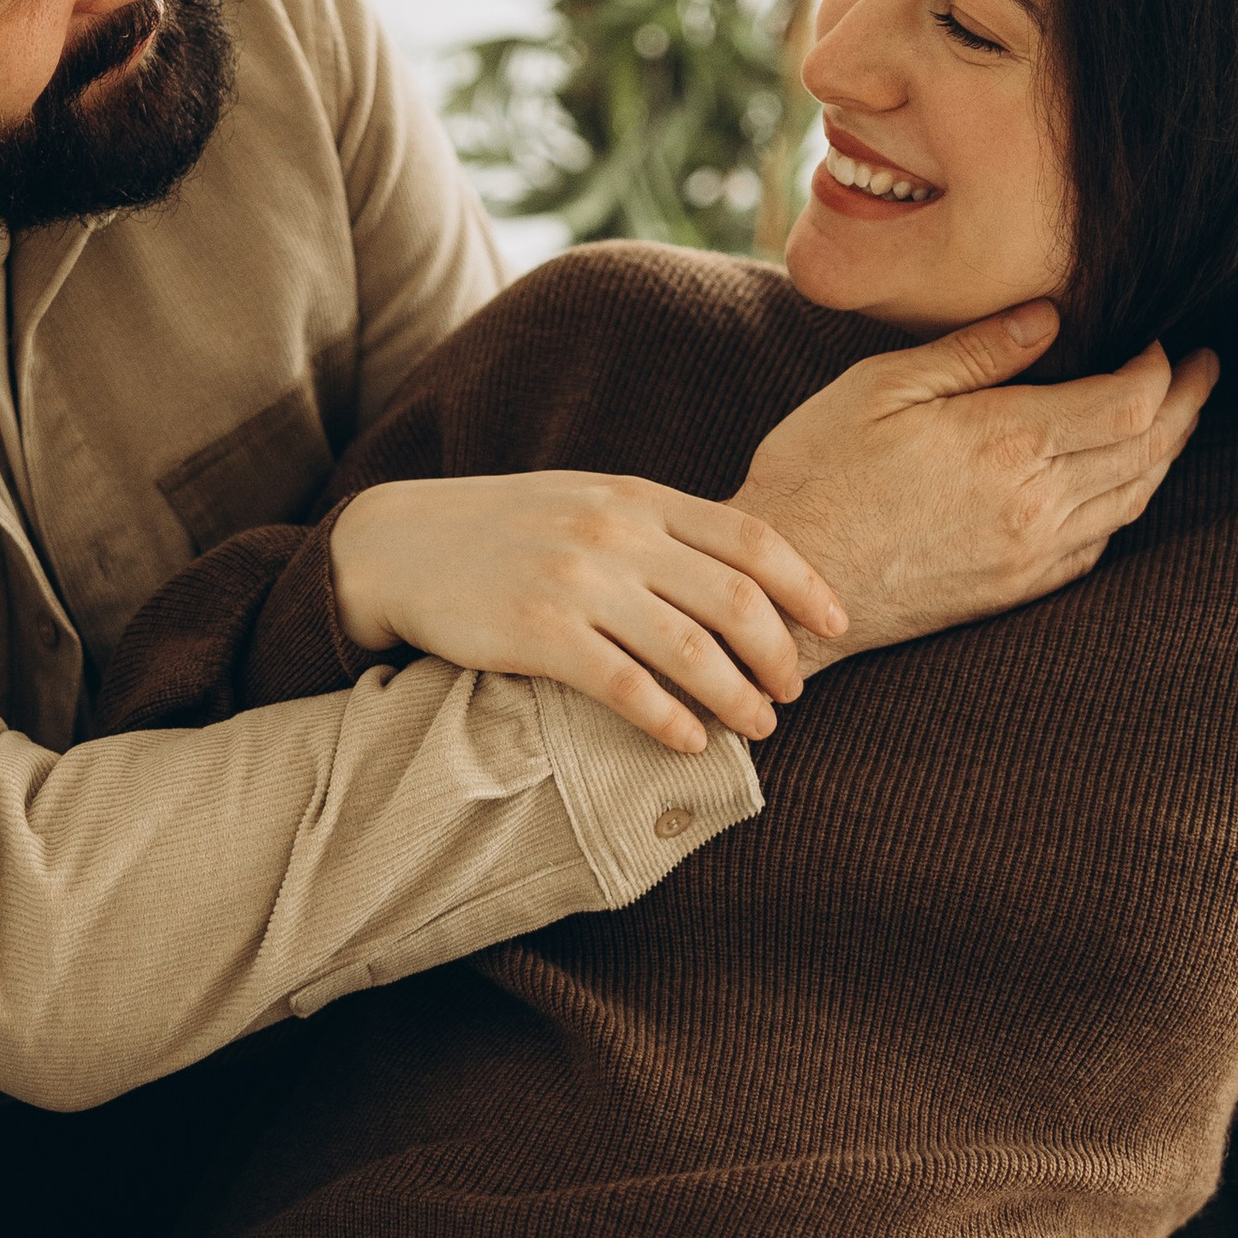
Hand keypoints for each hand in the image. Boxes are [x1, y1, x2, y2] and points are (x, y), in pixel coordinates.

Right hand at [328, 471, 849, 758]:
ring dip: (737, 697)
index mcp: (638, 497)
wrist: (400, 542)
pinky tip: (689, 740)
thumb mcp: (589, 502)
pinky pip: (625, 685)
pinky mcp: (537, 630)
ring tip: (758, 727)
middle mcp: (615, 532)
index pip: (751, 536)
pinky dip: (669, 719)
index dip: (806, 585)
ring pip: (690, 649)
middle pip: (734, 599)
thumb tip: (741, 579)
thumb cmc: (507, 530)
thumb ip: (659, 529)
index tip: (838, 625)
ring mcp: (576, 580)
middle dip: (779, 654)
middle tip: (792, 692)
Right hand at [732, 302, 1218, 663]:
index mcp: (1008, 443)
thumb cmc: (817, 473)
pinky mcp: (1016, 589)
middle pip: (1150, 450)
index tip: (1163, 339)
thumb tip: (1049, 316)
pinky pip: (1100, 545)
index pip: (1130, 400)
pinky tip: (1125, 483)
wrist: (790, 589)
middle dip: (1187, 403)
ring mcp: (1032, 554)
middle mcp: (1037, 504)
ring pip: (1133, 499)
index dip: (1161, 367)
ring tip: (1182, 416)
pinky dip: (1127, 505)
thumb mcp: (882, 388)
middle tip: (1208, 368)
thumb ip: (973, 352)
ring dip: (1167, 453)